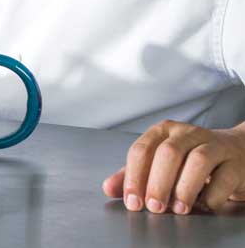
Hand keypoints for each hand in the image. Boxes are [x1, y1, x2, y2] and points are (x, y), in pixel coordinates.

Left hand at [104, 121, 244, 214]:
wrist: (237, 152)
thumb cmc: (190, 159)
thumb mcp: (160, 162)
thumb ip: (134, 174)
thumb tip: (109, 188)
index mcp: (163, 131)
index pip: (141, 150)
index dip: (134, 177)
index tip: (133, 202)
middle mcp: (187, 133)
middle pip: (168, 153)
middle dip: (158, 183)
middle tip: (155, 208)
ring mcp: (214, 145)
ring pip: (198, 161)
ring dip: (185, 188)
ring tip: (179, 209)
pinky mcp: (235, 162)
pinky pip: (224, 178)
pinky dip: (212, 195)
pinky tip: (203, 205)